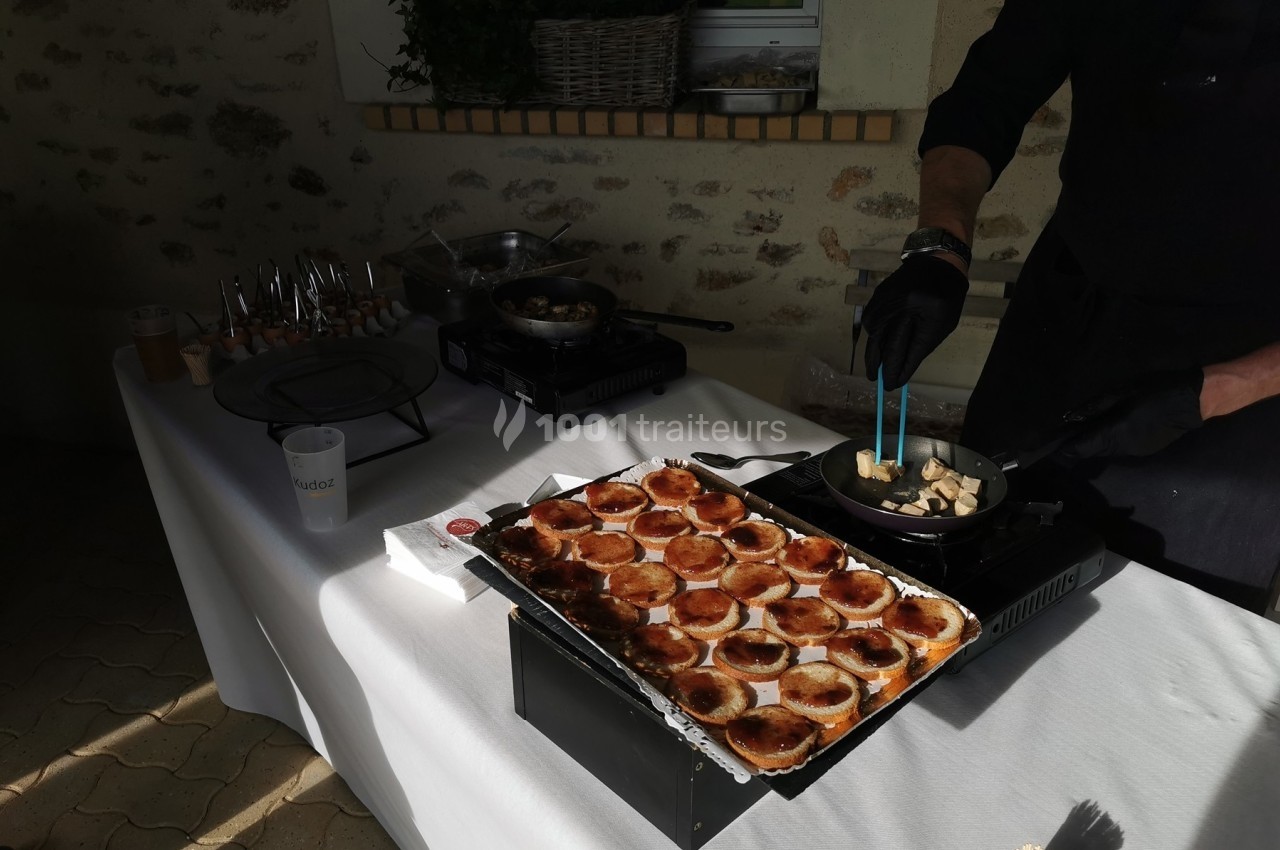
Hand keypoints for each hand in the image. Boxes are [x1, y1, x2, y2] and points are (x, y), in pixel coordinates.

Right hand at [863, 255, 968, 388]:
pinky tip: (877, 345)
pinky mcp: (878, 295)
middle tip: (877, 382)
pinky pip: (871, 322)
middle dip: (881, 367)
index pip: (908, 348)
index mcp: (927, 311)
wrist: (936, 261)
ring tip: (875, 367)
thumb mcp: (943, 323)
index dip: (900, 369)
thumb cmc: (946, 296)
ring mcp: (887, 298)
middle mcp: (902, 303)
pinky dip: (874, 336)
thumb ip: (923, 345)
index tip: (894, 385)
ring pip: (874, 334)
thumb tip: (901, 368)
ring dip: (873, 352)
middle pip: (886, 343)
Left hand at [1056, 368, 1204, 460]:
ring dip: (1092, 443)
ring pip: (1104, 451)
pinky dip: (1107, 441)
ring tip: (1081, 429)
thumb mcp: (1121, 392)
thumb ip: (1095, 407)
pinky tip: (1106, 428)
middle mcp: (1122, 448)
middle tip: (1062, 434)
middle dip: (1075, 445)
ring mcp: (1134, 452)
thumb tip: (1071, 418)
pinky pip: (1117, 449)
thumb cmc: (1155, 391)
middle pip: (1090, 452)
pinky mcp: (1143, 450)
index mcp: (1115, 433)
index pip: (1081, 449)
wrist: (1194, 400)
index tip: (1048, 447)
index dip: (1063, 450)